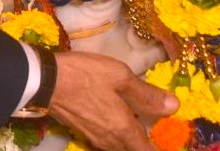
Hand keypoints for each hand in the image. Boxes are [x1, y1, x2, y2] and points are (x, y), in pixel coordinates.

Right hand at [50, 51, 176, 150]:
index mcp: (124, 130)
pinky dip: (115, 136)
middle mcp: (111, 141)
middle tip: (152, 127)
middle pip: (133, 150)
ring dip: (129, 140)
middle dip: (144, 144)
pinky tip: (113, 118)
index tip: (165, 140)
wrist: (45, 81)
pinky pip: (106, 141)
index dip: (158, 148)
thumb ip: (147, 93)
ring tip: (134, 123)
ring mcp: (94, 138)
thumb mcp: (120, 76)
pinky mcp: (82, 132)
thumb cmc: (85, 75)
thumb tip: (174, 106)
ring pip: (118, 147)